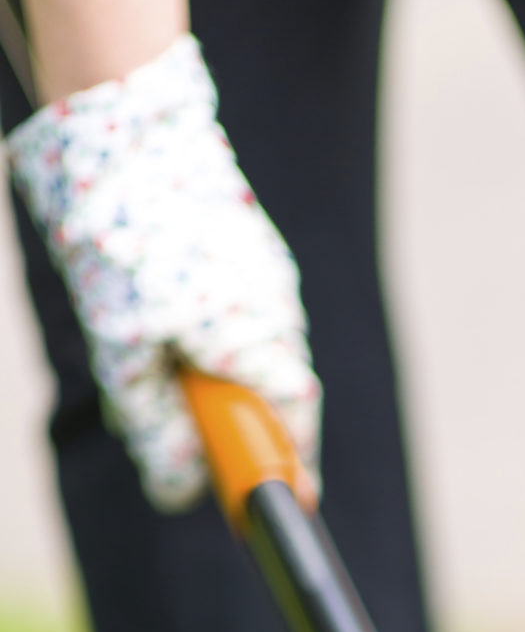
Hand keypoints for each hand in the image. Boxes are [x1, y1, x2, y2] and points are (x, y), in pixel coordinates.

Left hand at [6, 33, 320, 511]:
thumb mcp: (121, 350)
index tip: (276, 507)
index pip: (295, 431)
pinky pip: (244, 314)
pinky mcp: (253, 250)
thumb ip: (155, 425)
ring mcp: (270, 277)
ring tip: (156, 353)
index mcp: (255, 344)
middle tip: (194, 440)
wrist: (125, 124)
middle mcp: (278, 313)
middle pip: (278, 397)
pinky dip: (215, 333)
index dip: (286, 472)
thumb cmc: (122, 239)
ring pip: (258, 353)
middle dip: (241, 423)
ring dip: (221, 374)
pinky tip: (164, 310)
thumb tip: (180, 488)